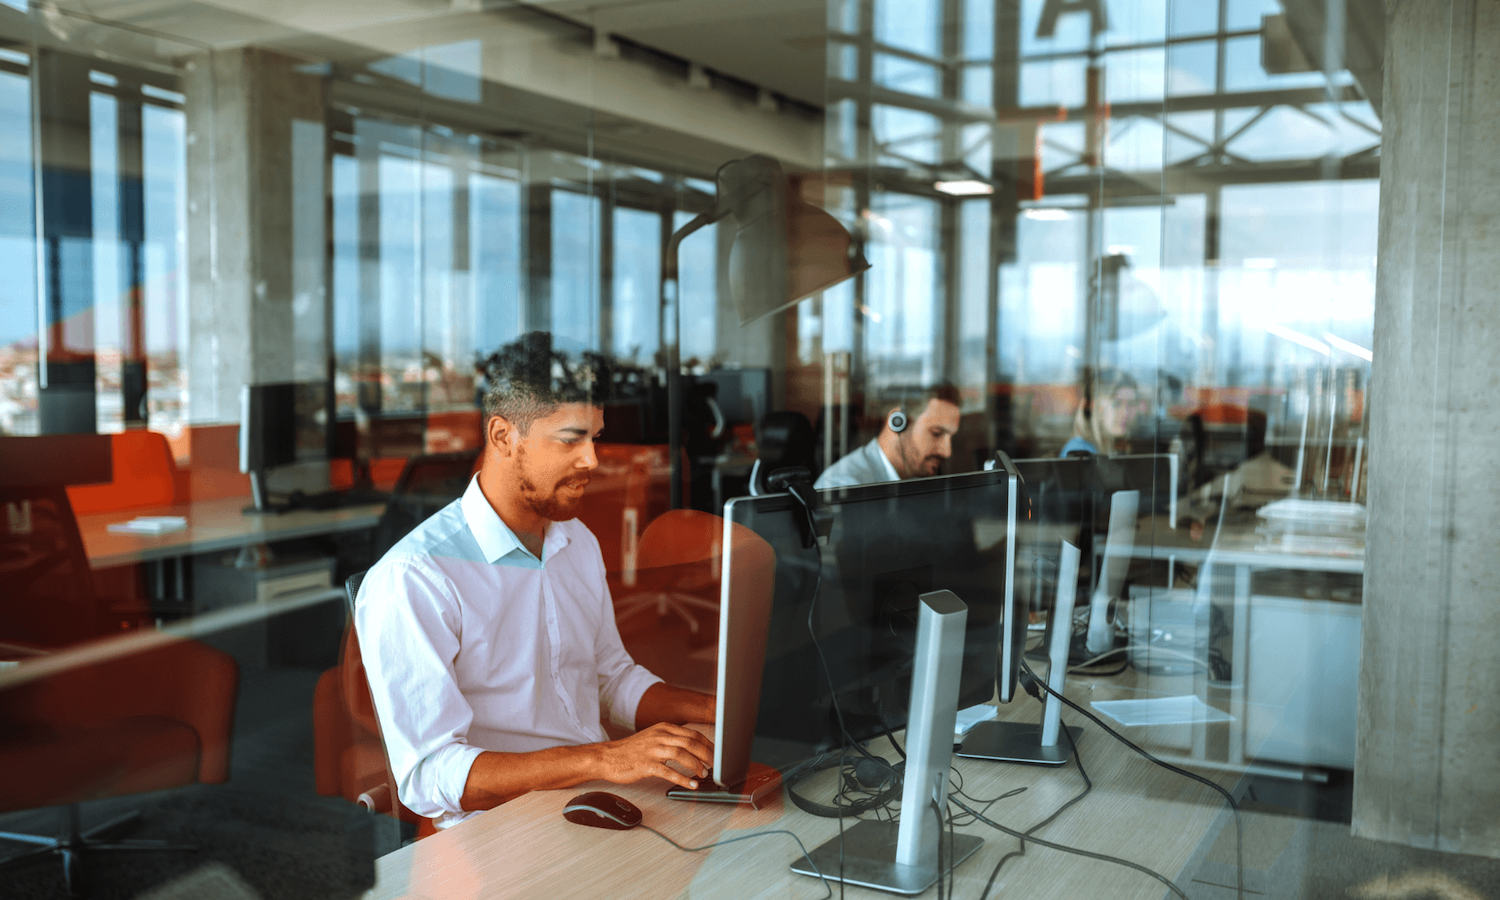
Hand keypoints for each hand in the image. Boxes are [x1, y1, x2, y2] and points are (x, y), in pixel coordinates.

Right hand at [598, 723, 714, 790]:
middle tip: (717, 765)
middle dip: (707, 754)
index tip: (718, 755)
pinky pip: (668, 771)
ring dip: (697, 765)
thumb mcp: (654, 738)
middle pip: (691, 742)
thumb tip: (695, 751)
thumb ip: (672, 741)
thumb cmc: (632, 751)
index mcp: (664, 728)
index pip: (693, 734)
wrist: (607, 757)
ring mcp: (652, 749)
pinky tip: (691, 785)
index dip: (708, 745)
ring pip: (682, 754)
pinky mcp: (645, 764)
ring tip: (704, 774)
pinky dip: (682, 778)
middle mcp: (659, 736)